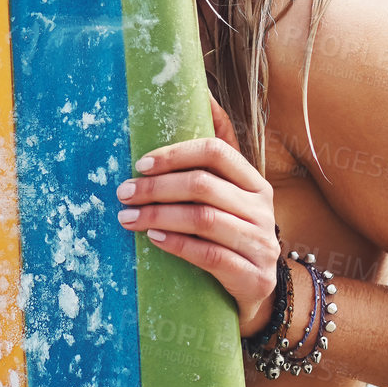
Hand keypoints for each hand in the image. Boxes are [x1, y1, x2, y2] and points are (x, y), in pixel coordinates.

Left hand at [116, 96, 282, 336]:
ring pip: (204, 220)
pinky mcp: (254, 278)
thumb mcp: (227, 196)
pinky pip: (211, 256)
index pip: (217, 152)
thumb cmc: (231, 235)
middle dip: (157, 187)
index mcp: (255, 183)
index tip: (140, 163)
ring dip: (159, 215)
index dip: (176, 153)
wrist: (257, 294)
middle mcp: (263, 210)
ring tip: (127, 218)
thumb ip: (214, 154)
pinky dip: (178, 244)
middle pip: (204, 185)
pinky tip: (154, 239)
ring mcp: (262, 245)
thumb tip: (202, 92)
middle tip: (124, 193)